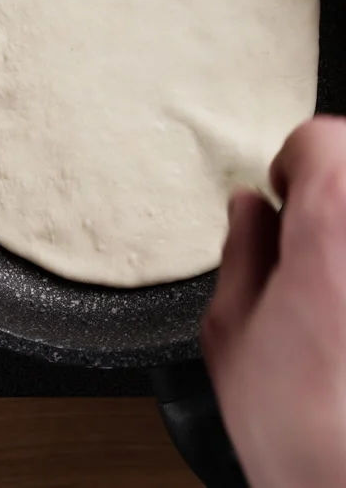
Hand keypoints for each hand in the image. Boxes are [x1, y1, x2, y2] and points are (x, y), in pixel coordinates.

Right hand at [203, 116, 345, 487]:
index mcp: (333, 223)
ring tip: (332, 272)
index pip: (320, 137)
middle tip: (307, 230)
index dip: (293, 161)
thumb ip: (241, 250)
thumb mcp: (232, 332)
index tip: (284, 192)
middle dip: (329, 182)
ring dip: (344, 222)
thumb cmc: (304, 430)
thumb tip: (248, 211)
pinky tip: (345, 301)